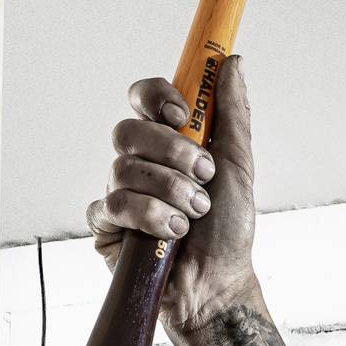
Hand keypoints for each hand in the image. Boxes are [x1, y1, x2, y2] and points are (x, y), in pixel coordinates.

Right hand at [84, 55, 260, 330]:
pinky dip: (148, 216)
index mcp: (168, 142)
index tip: (183, 113)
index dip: (156, 96)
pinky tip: (171, 233)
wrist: (218, 284)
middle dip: (172, 153)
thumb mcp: (239, 165)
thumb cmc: (229, 230)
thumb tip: (233, 61)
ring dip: (169, 191)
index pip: (144, 98)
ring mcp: (120, 193)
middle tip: (203, 176)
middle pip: (128, 130)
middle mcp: (140, 162)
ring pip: (122, 167)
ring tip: (194, 214)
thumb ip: (232, 113)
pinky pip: (111, 204)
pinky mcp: (106, 226)